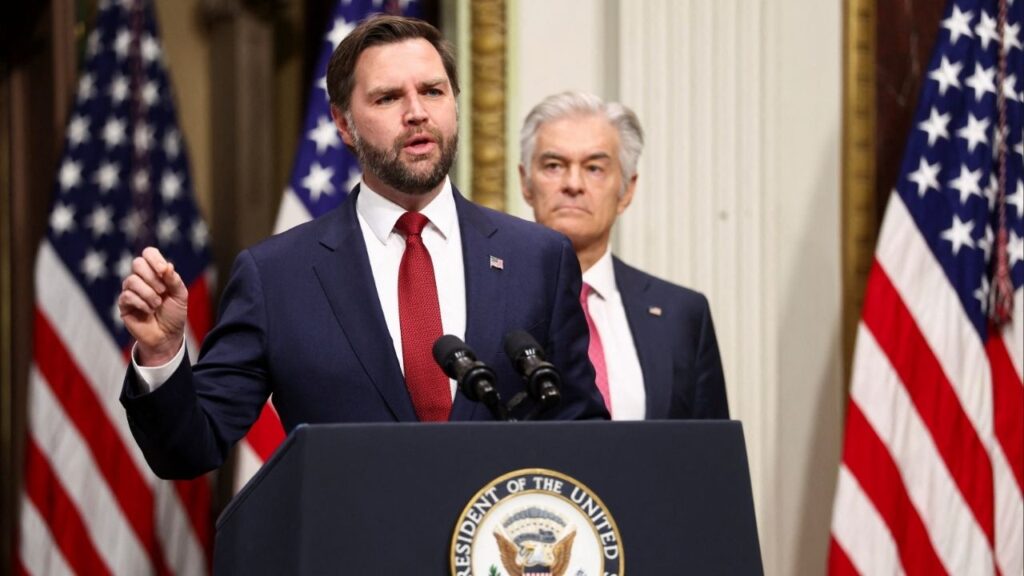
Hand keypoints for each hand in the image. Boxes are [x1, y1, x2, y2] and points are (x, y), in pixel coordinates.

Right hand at [118, 247, 188, 365]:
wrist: (168, 336)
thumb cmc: (174, 314)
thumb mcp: (180, 295)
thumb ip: (174, 280)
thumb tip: (167, 265)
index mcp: (156, 273)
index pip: (149, 253)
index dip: (155, 259)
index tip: (164, 271)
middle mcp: (141, 279)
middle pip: (137, 263)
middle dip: (152, 277)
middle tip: (163, 291)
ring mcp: (131, 291)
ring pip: (131, 280)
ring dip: (148, 293)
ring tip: (157, 305)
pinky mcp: (124, 304)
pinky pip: (127, 296)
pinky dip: (141, 303)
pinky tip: (149, 311)